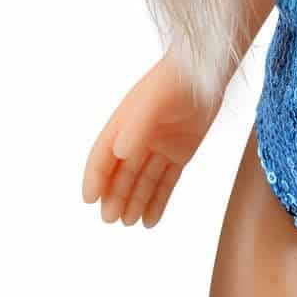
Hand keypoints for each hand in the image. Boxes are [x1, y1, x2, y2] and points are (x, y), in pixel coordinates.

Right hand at [82, 53, 223, 227]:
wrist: (208, 72)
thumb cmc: (177, 80)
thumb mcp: (155, 102)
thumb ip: (137, 126)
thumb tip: (120, 153)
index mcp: (124, 123)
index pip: (103, 155)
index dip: (95, 177)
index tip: (89, 199)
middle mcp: (138, 137)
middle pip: (122, 173)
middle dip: (115, 196)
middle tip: (110, 220)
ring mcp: (159, 145)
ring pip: (143, 180)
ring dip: (134, 201)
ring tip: (128, 224)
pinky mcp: (180, 151)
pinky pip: (166, 181)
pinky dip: (158, 200)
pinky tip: (151, 220)